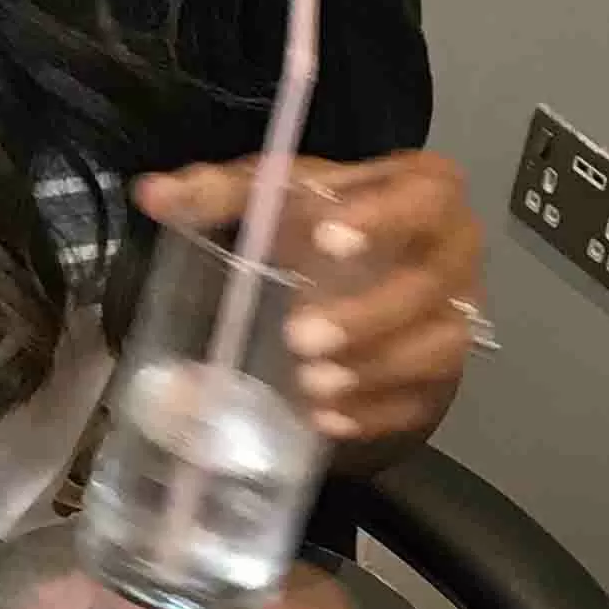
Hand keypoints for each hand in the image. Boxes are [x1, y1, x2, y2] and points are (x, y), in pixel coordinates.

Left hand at [134, 150, 484, 462]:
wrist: (364, 277)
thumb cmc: (321, 223)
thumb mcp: (275, 194)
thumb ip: (217, 191)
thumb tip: (153, 194)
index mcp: (423, 190)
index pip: (423, 195)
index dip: (382, 218)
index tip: (323, 240)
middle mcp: (453, 251)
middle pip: (430, 284)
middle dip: (367, 314)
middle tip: (299, 337)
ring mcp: (455, 316)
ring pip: (435, 347)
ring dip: (372, 370)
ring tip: (310, 385)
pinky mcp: (441, 374)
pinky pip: (420, 399)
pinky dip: (373, 412)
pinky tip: (327, 419)